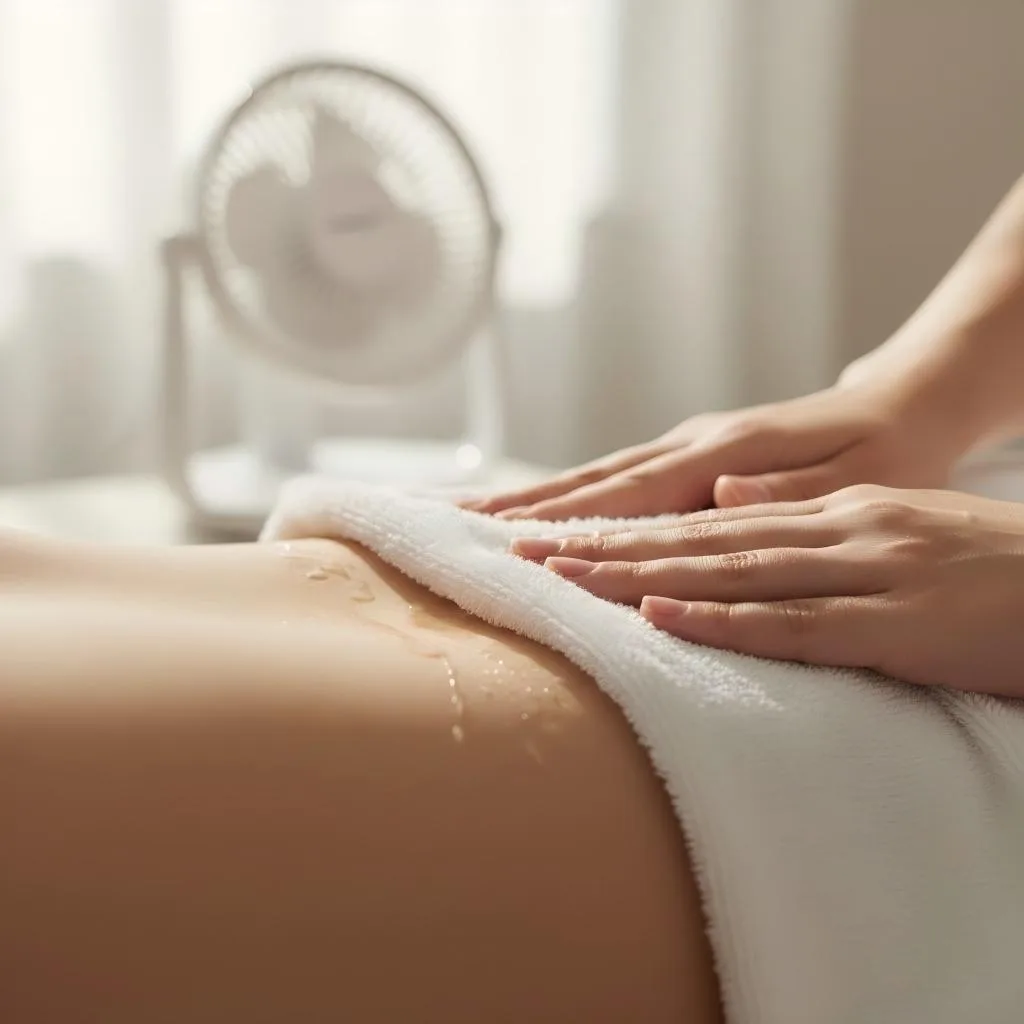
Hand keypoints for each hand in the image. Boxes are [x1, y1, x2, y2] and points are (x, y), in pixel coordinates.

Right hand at [468, 380, 967, 520]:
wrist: (903, 405)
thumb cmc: (889, 452)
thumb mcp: (860, 478)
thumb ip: (790, 493)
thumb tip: (724, 499)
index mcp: (726, 454)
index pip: (632, 497)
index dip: (572, 524)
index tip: (514, 546)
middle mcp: (695, 443)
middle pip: (594, 480)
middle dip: (524, 504)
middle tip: (452, 521)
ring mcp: (689, 445)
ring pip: (597, 474)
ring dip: (534, 495)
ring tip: (472, 512)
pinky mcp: (692, 454)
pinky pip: (618, 478)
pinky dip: (570, 492)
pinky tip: (542, 507)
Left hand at [511, 485, 1023, 693]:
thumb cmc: (983, 566)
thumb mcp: (889, 531)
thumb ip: (807, 528)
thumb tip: (729, 518)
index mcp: (830, 512)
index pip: (708, 523)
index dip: (630, 530)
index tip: (560, 539)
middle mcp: (834, 529)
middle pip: (700, 539)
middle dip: (610, 547)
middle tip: (531, 552)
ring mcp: (864, 571)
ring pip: (731, 572)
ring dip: (643, 576)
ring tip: (569, 579)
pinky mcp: (895, 621)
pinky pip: (794, 622)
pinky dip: (724, 618)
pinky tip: (666, 615)